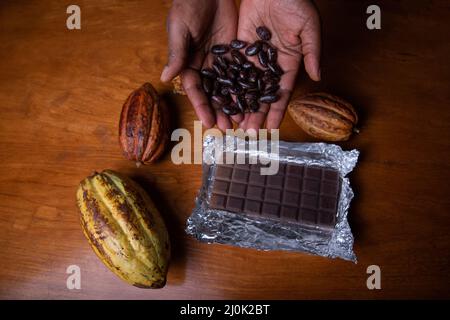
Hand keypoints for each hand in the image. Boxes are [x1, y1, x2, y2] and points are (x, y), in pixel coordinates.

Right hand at [161, 0, 240, 129]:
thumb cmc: (187, 5)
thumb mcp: (179, 29)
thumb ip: (177, 54)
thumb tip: (167, 78)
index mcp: (187, 64)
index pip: (195, 90)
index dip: (201, 106)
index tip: (208, 122)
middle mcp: (204, 66)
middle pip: (212, 93)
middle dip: (220, 111)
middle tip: (229, 128)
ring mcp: (220, 61)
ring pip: (228, 87)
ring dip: (234, 104)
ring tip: (242, 121)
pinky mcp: (234, 53)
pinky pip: (241, 73)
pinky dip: (246, 87)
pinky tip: (252, 100)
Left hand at [237, 0, 320, 129]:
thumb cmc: (296, 1)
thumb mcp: (309, 26)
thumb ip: (312, 52)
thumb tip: (317, 76)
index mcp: (288, 62)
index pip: (281, 92)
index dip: (277, 111)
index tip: (271, 129)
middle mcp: (270, 64)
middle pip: (261, 94)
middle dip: (255, 113)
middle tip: (248, 132)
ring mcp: (253, 56)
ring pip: (245, 86)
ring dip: (240, 104)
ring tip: (233, 122)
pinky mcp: (239, 46)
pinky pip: (233, 69)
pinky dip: (228, 85)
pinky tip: (222, 100)